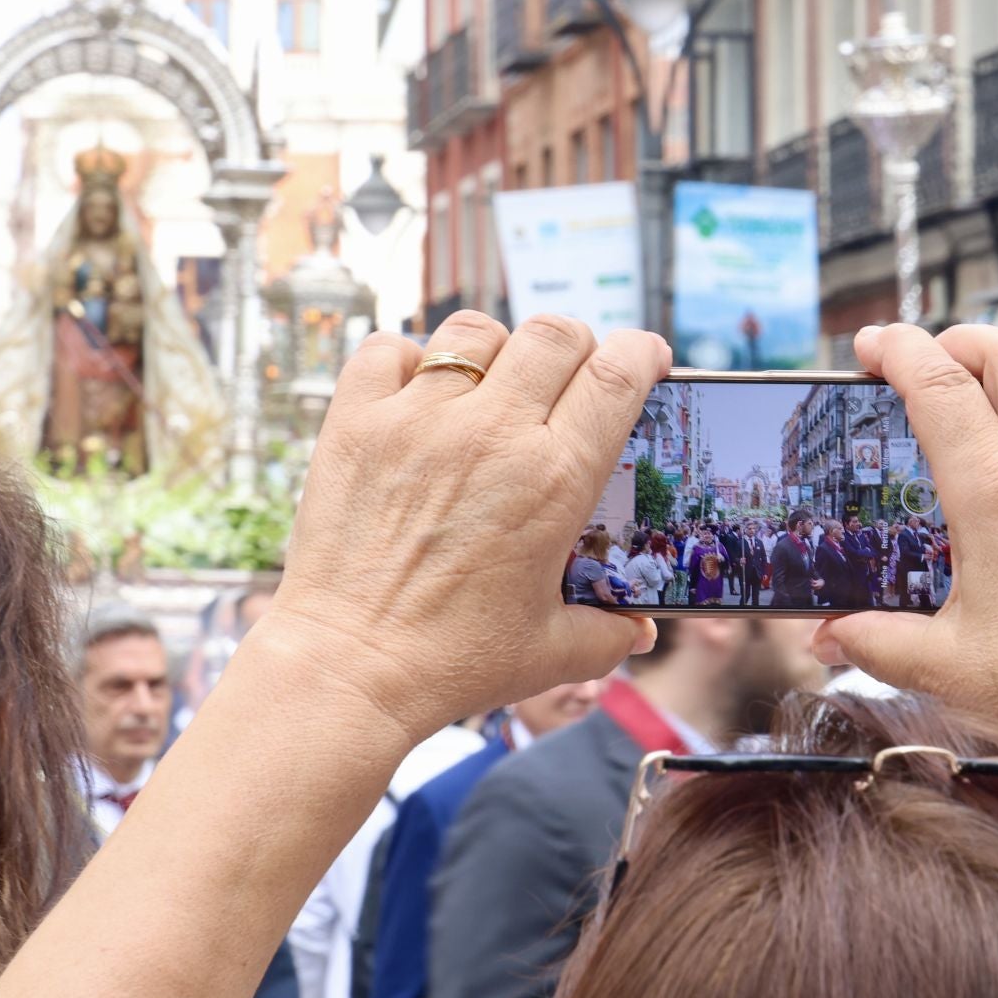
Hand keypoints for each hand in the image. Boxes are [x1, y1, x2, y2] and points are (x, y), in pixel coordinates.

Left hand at [266, 312, 669, 737]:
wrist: (351, 666)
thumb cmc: (455, 661)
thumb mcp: (552, 653)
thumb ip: (609, 634)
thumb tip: (639, 630)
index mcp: (555, 479)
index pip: (617, 375)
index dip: (642, 354)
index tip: (647, 360)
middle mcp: (492, 434)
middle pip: (554, 335)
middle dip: (577, 346)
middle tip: (572, 377)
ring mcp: (419, 421)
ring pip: (475, 331)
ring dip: (497, 349)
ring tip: (494, 385)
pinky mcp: (357, 424)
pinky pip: (388, 349)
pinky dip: (408, 358)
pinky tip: (418, 393)